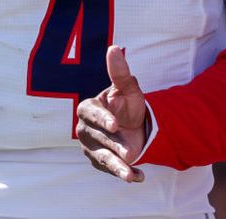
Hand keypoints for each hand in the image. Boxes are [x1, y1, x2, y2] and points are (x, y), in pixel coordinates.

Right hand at [77, 45, 147, 182]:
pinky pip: (112, 169)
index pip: (92, 114)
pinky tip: (139, 177)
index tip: (115, 125)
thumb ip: (121, 72)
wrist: (134, 125)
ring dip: (118, 167)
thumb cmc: (127, 104)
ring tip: (131, 173)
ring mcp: (91, 148)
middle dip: (113, 144)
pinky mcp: (100, 162)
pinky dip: (127, 173)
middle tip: (129, 151)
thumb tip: (114, 48)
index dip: (103, 120)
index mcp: (89, 108)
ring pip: (103, 158)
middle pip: (97, 138)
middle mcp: (86, 130)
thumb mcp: (129, 88)